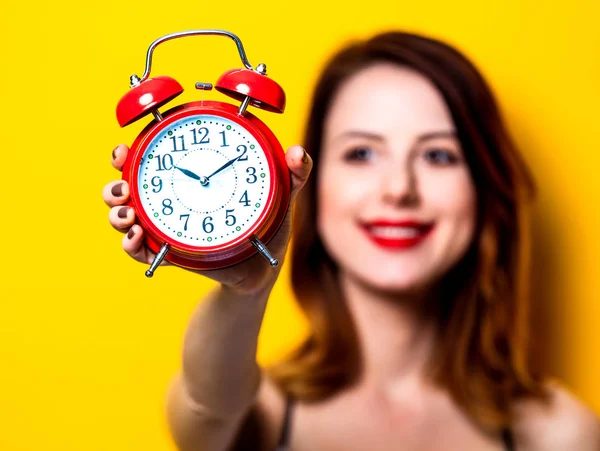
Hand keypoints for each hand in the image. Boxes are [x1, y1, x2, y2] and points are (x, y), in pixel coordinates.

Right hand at [103, 143, 312, 292]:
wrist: (265, 265)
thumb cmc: (269, 224)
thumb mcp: (280, 195)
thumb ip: (293, 172)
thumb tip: (298, 153)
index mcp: (191, 177)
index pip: (152, 158)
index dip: (131, 151)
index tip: (125, 149)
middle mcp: (172, 199)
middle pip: (128, 186)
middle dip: (114, 185)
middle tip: (122, 188)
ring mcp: (168, 226)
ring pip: (126, 217)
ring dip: (117, 214)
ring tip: (129, 215)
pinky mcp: (170, 252)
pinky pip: (140, 249)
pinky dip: (131, 245)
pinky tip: (137, 237)